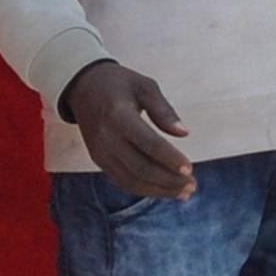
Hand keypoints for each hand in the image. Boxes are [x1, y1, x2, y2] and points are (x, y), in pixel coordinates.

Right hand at [63, 61, 195, 199]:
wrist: (83, 87)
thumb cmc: (118, 83)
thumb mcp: (144, 85)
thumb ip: (164, 110)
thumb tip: (184, 133)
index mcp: (119, 115)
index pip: (149, 144)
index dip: (170, 159)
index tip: (190, 168)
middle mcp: (107, 138)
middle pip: (141, 168)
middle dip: (169, 181)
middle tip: (192, 185)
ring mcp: (101, 152)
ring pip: (132, 181)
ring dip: (160, 190)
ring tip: (183, 192)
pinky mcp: (99, 160)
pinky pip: (123, 181)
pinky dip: (145, 189)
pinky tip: (163, 189)